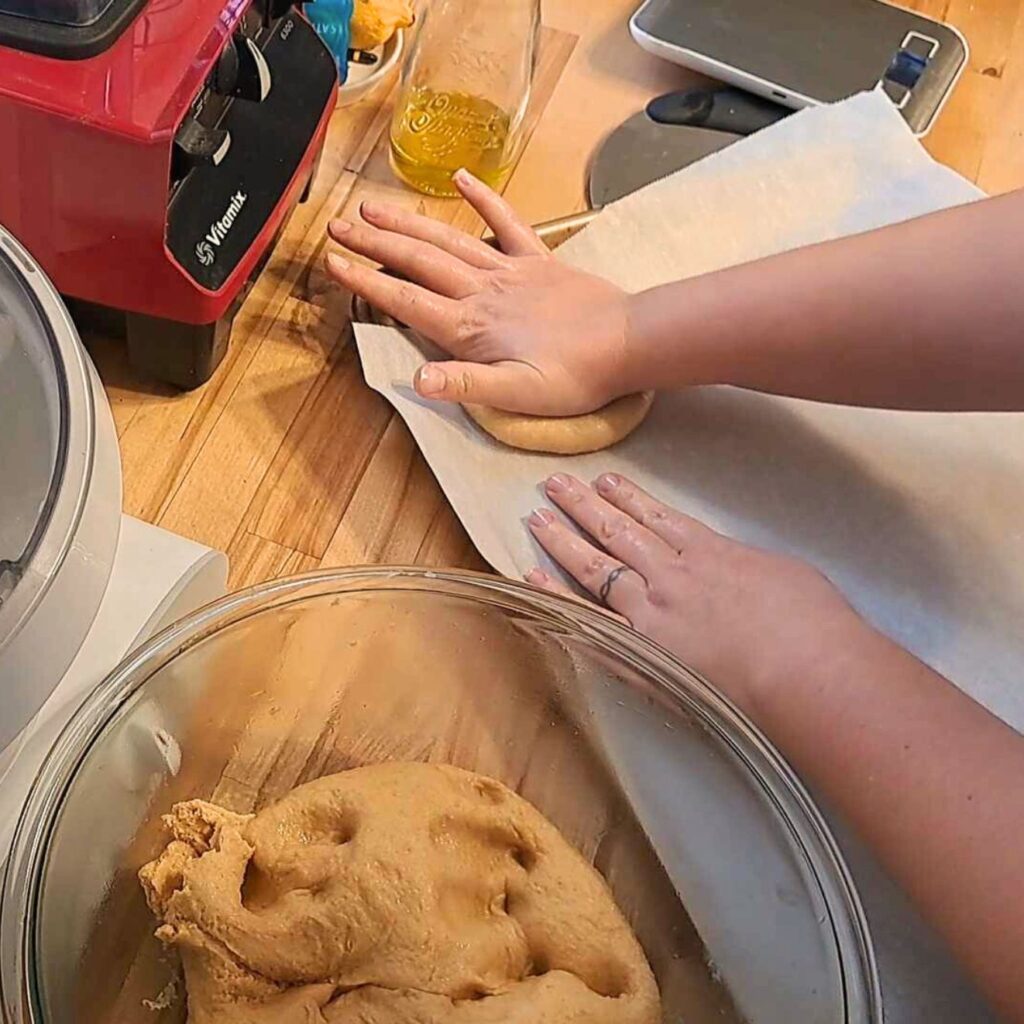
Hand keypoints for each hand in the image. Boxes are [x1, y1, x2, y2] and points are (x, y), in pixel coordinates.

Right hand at [325, 169, 631, 415]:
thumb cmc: (577, 376)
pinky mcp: (538, 262)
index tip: (334, 262)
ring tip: (373, 208)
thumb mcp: (518, 394)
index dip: (367, 282)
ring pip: (448, 241)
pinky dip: (484, 200)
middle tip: (337, 226)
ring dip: (408, 223)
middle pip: (418, 262)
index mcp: (472, 328)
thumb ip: (466, 385)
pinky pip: (506, 223)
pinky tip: (462, 179)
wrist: (629, 344)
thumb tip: (418, 382)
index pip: (407, 301)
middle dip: (374, 243)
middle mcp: (484, 292)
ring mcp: (510, 272)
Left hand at [525, 472, 865, 713]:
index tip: (604, 480)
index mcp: (711, 553)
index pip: (658, 518)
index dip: (627, 498)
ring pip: (596, 566)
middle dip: (583, 505)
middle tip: (555, 484)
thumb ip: (745, 565)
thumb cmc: (815, 626)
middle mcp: (673, 576)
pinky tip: (534, 579)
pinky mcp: (642, 652)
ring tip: (537, 516)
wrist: (808, 671)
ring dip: (562, 538)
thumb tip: (732, 566)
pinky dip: (558, 597)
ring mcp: (652, 613)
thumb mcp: (785, 574)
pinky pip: (588, 620)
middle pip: (617, 532)